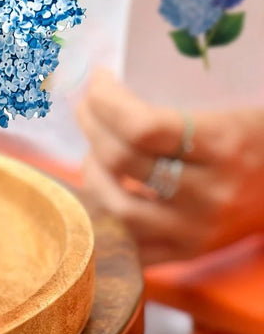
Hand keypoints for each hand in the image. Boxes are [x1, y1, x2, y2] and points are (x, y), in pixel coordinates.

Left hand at [77, 69, 263, 264]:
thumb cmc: (257, 135)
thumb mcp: (229, 108)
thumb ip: (177, 101)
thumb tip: (110, 83)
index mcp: (222, 144)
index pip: (143, 127)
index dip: (106, 100)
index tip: (99, 79)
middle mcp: (208, 192)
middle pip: (122, 161)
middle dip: (91, 126)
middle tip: (87, 107)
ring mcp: (196, 230)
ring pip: (117, 207)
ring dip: (91, 172)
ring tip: (93, 151)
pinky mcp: (188, 254)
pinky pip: (130, 245)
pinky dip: (105, 217)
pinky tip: (103, 189)